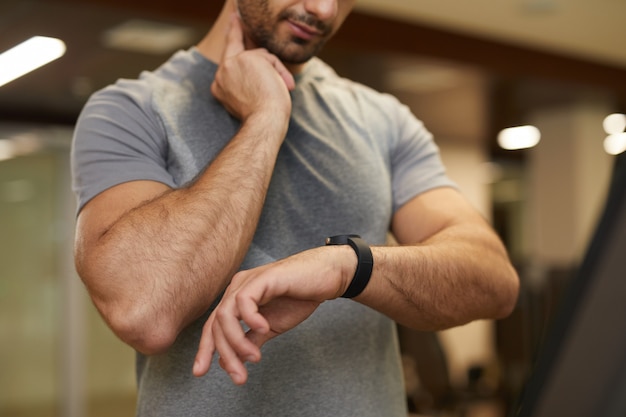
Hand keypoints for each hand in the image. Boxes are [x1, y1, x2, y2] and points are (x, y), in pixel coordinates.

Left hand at [192, 246, 353, 384]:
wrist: (326, 278)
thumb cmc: (300, 297)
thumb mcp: (271, 326)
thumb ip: (252, 340)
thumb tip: (232, 361)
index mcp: (237, 299)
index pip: (213, 325)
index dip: (206, 349)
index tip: (200, 372)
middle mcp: (237, 288)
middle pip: (216, 324)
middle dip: (225, 354)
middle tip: (239, 376)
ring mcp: (248, 282)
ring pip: (225, 315)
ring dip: (236, 342)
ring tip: (254, 357)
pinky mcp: (263, 278)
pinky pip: (244, 300)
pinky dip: (250, 319)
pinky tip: (264, 329)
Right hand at [211, 14, 294, 122]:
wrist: (264, 121)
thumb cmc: (264, 116)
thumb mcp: (253, 98)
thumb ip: (252, 80)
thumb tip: (267, 66)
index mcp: (220, 87)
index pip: (227, 63)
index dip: (229, 45)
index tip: (230, 28)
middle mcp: (221, 75)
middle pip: (234, 49)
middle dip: (235, 30)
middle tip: (235, 16)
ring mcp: (230, 65)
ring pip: (258, 56)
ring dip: (274, 71)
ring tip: (282, 88)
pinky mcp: (244, 58)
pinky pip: (269, 58)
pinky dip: (279, 71)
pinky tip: (281, 84)